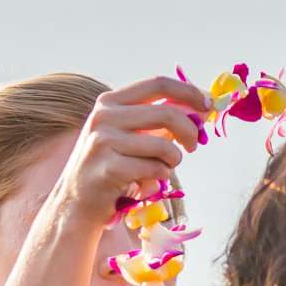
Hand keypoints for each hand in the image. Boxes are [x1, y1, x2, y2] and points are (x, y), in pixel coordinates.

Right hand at [55, 76, 206, 226]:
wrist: (78, 202)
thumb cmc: (111, 166)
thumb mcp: (129, 134)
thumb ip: (158, 119)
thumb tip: (201, 108)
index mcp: (110, 102)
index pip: (157, 84)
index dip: (188, 92)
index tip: (207, 105)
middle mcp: (103, 117)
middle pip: (166, 113)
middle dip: (190, 130)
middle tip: (194, 145)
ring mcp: (103, 142)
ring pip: (163, 146)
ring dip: (174, 160)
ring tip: (165, 167)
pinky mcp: (108, 169)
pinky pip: (153, 169)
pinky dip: (160, 177)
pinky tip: (148, 183)